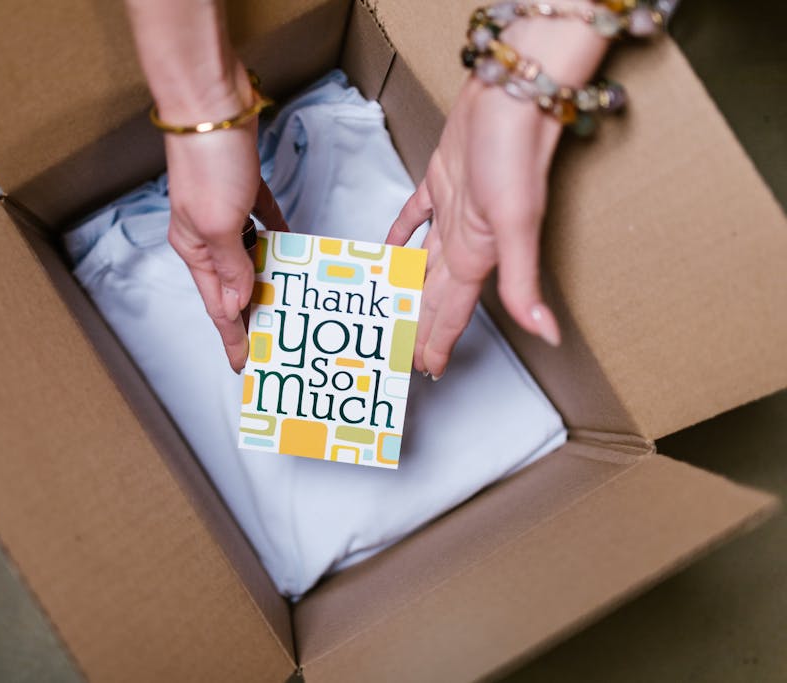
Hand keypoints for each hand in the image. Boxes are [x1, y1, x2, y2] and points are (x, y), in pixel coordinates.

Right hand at [163, 74, 287, 372]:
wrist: (211, 105)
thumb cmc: (208, 163)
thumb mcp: (219, 225)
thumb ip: (231, 266)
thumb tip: (236, 304)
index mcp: (195, 248)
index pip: (217, 305)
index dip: (232, 336)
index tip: (244, 364)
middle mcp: (208, 233)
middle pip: (233, 284)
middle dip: (250, 313)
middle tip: (271, 340)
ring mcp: (225, 209)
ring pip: (250, 255)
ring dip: (267, 277)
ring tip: (287, 301)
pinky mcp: (243, 186)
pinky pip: (264, 220)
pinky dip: (277, 235)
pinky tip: (292, 246)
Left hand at [386, 81, 561, 378]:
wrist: (511, 97)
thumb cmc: (515, 154)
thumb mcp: (516, 226)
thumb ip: (523, 283)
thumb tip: (548, 334)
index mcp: (477, 256)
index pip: (451, 311)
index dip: (438, 340)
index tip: (426, 368)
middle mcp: (463, 240)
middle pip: (433, 294)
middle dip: (418, 324)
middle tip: (398, 349)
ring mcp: (452, 211)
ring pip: (421, 261)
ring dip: (406, 285)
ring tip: (388, 306)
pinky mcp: (441, 180)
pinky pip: (415, 215)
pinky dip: (400, 232)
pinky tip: (389, 244)